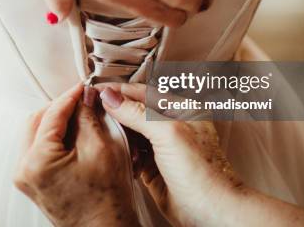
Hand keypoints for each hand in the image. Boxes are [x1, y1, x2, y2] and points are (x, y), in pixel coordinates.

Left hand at [14, 84, 139, 226]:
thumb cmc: (107, 199)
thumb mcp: (102, 148)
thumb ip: (88, 116)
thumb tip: (83, 97)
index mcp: (37, 160)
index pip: (51, 115)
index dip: (69, 97)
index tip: (82, 87)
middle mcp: (24, 169)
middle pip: (36, 121)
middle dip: (59, 108)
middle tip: (81, 100)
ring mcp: (25, 178)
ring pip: (34, 134)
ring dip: (55, 122)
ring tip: (79, 117)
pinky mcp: (31, 182)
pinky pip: (37, 149)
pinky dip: (52, 138)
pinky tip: (72, 135)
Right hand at [96, 83, 241, 226]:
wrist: (210, 212)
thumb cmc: (202, 173)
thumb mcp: (168, 133)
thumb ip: (137, 113)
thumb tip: (111, 97)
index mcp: (181, 109)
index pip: (143, 92)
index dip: (119, 90)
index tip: (97, 90)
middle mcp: (172, 126)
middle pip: (135, 111)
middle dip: (115, 111)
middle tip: (93, 109)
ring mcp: (162, 147)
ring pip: (131, 132)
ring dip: (118, 133)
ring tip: (103, 131)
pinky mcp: (153, 167)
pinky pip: (131, 153)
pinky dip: (122, 152)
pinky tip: (117, 152)